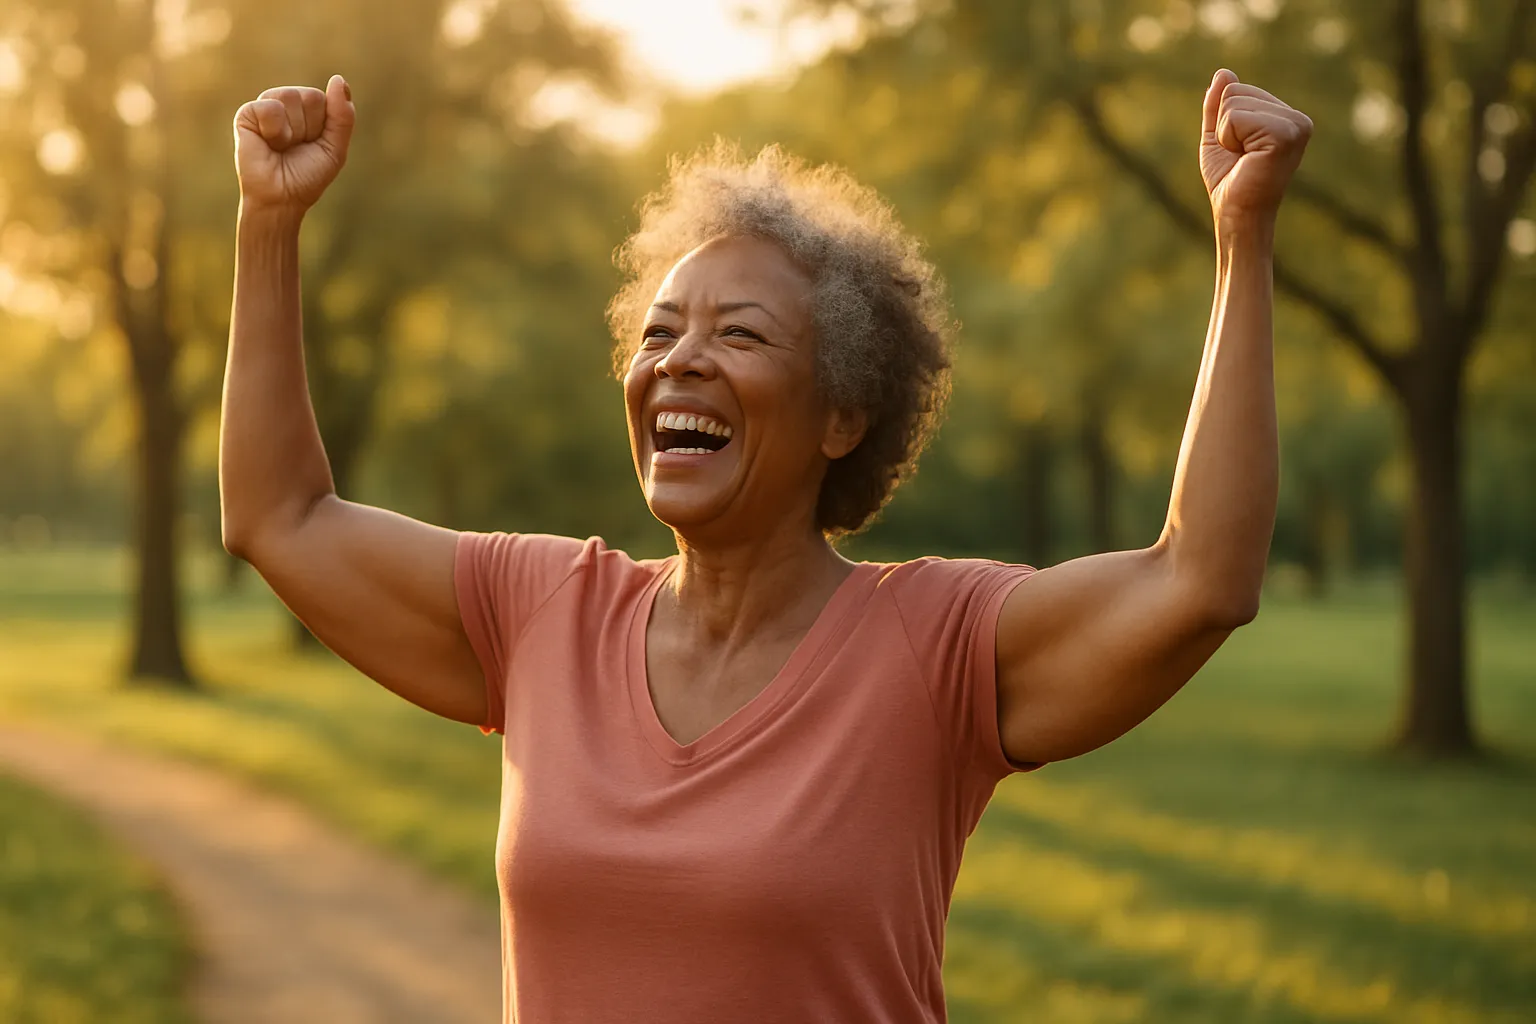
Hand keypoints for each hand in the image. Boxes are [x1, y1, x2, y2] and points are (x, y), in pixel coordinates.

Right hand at [234, 75, 353, 215]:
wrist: (282, 197)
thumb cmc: (307, 175)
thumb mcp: (334, 147)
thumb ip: (342, 115)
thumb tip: (338, 79)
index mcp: (307, 108)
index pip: (323, 99)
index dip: (322, 127)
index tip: (312, 144)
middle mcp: (286, 102)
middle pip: (309, 96)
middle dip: (309, 128)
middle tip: (296, 147)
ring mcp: (266, 105)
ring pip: (290, 98)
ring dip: (292, 131)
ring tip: (281, 146)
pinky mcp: (246, 113)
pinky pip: (270, 108)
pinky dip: (274, 131)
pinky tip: (267, 143)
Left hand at [1199, 69, 1311, 230]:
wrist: (1236, 213)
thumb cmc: (1229, 180)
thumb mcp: (1218, 137)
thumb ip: (1218, 107)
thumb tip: (1223, 73)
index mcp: (1284, 116)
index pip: (1235, 89)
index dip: (1224, 123)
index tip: (1239, 150)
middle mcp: (1296, 117)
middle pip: (1234, 91)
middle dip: (1224, 127)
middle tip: (1241, 156)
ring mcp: (1295, 124)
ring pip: (1233, 103)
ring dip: (1227, 135)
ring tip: (1245, 158)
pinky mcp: (1286, 133)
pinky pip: (1236, 117)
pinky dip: (1230, 139)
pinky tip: (1247, 159)